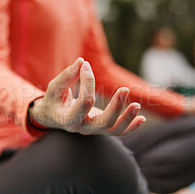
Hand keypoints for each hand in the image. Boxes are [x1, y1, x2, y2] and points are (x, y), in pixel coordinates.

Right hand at [29, 57, 145, 135]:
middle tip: (125, 90)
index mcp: (68, 119)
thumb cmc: (53, 100)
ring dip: (127, 118)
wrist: (52, 117)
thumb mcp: (54, 87)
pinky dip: (131, 127)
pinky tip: (141, 118)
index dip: (88, 82)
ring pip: (114, 130)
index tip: (85, 66)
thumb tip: (82, 62)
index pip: (85, 102)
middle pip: (103, 123)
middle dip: (116, 107)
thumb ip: (68, 76)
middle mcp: (82, 128)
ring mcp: (93, 130)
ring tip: (137, 105)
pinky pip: (118, 132)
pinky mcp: (102, 128)